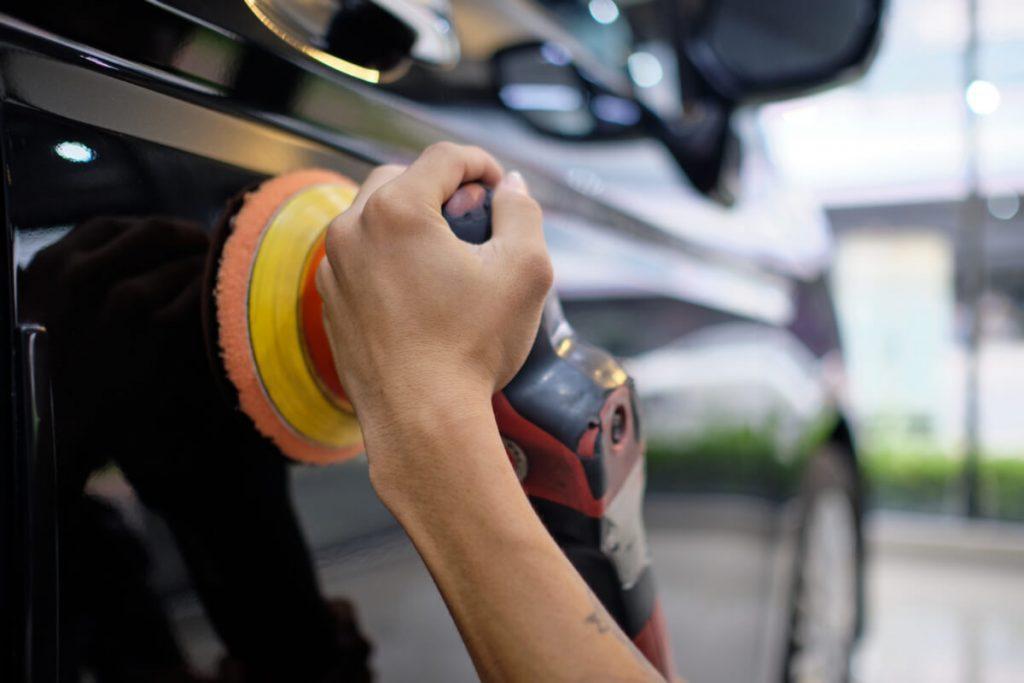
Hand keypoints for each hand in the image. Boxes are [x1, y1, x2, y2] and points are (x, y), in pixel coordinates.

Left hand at [316, 143, 551, 486]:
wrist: (421, 419)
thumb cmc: (472, 347)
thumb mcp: (525, 270)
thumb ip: (522, 212)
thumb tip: (510, 188)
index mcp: (396, 210)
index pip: (444, 157)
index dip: (482, 163)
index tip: (501, 189)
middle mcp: (352, 228)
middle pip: (401, 178)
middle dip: (441, 189)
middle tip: (474, 220)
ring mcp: (334, 267)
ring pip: (373, 218)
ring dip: (410, 222)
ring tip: (447, 257)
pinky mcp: (330, 302)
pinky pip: (358, 259)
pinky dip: (387, 258)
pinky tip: (420, 291)